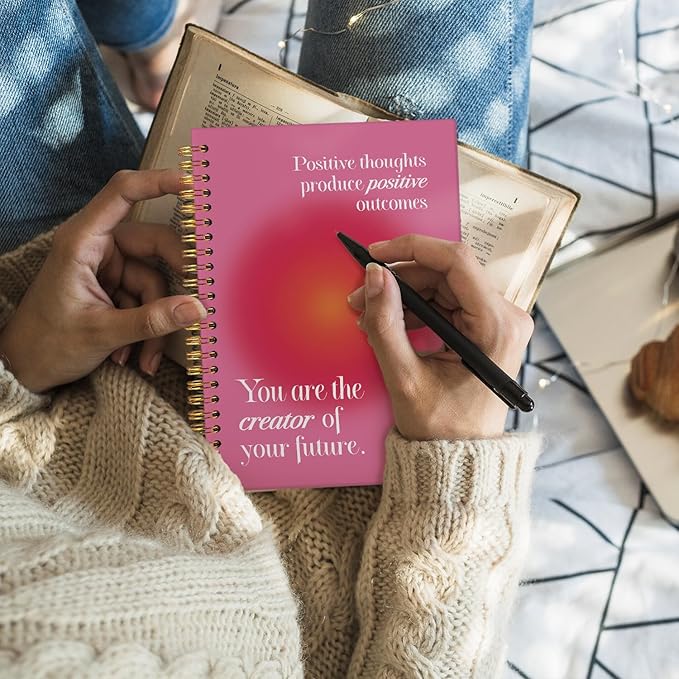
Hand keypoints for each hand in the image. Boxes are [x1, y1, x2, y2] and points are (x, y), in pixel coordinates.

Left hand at [0, 169, 205, 392]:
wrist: (25, 368)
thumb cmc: (47, 344)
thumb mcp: (102, 333)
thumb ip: (152, 320)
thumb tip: (197, 308)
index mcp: (82, 241)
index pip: (122, 193)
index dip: (158, 182)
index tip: (192, 183)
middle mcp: (98, 247)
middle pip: (154, 246)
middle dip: (171, 285)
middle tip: (193, 305)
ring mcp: (109, 268)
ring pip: (155, 282)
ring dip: (154, 322)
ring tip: (143, 357)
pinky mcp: (115, 287)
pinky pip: (147, 301)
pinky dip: (145, 329)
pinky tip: (133, 355)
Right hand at [347, 235, 532, 439]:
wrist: (460, 456)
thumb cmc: (442, 428)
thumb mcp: (405, 379)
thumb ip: (386, 325)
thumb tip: (373, 277)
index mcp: (497, 327)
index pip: (456, 262)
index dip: (412, 249)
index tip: (375, 254)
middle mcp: (505, 317)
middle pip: (447, 272)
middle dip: (400, 279)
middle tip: (361, 295)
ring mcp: (497, 322)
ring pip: (444, 285)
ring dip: (405, 294)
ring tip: (370, 314)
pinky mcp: (485, 327)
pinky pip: (447, 302)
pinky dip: (417, 308)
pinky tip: (393, 323)